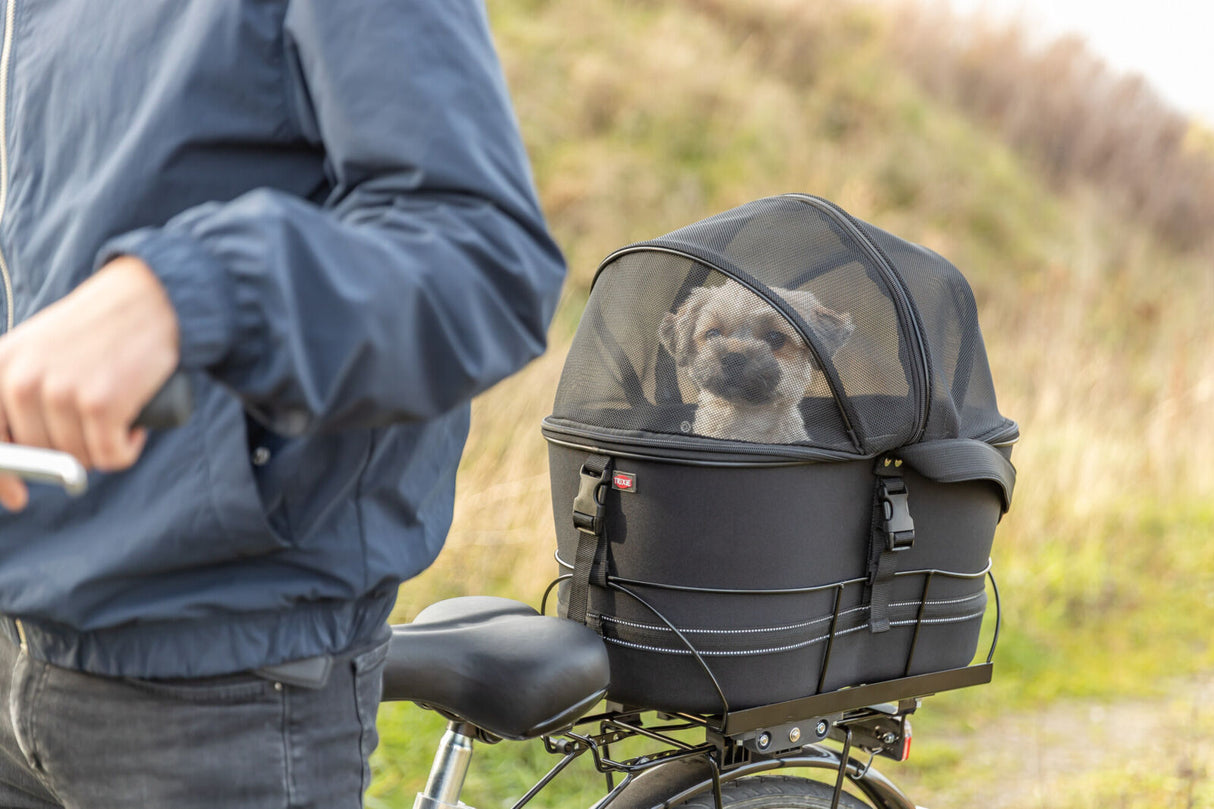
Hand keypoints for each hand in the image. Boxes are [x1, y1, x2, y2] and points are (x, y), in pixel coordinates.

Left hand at [0, 256, 179, 509]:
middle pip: (39, 455)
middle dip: (71, 451)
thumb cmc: (98, 330)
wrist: (148, 298)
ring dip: (104, 448)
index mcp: (0, 366)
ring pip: (76, 459)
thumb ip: (18, 393)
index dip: (3, 478)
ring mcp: (59, 392)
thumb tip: (20, 465)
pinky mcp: (99, 403)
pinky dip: (127, 450)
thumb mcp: (39, 351)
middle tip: (97, 424)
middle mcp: (21, 381)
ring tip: (118, 413)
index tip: (18, 497)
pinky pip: (110, 457)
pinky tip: (134, 426)